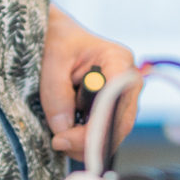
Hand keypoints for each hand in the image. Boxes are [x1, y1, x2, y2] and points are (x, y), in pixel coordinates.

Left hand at [40, 6, 137, 162]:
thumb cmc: (58, 39)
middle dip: (90, 141)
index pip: (115, 100)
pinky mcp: (113, 108)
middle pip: (120, 123)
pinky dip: (86, 139)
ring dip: (86, 142)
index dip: (96, 125)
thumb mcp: (52, 60)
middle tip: (59, 144)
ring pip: (114, 132)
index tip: (67, 139)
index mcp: (118, 61)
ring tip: (59, 139)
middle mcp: (128, 81)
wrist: (59, 35)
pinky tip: (68, 135)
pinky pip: (105, 131)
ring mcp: (123, 97)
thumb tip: (63, 130)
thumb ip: (57, 94)